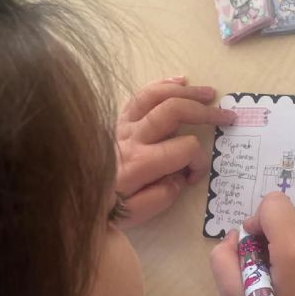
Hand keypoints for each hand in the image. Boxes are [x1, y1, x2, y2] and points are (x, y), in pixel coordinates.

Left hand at [116, 77, 234, 227]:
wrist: (67, 194)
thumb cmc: (103, 209)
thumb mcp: (134, 214)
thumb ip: (162, 196)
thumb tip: (181, 176)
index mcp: (139, 163)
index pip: (185, 149)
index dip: (199, 161)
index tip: (195, 176)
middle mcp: (131, 137)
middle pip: (174, 111)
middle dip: (205, 112)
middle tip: (227, 116)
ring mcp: (121, 124)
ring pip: (157, 96)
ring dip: (187, 92)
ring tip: (209, 93)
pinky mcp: (115, 119)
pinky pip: (139, 95)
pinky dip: (162, 85)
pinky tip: (180, 81)